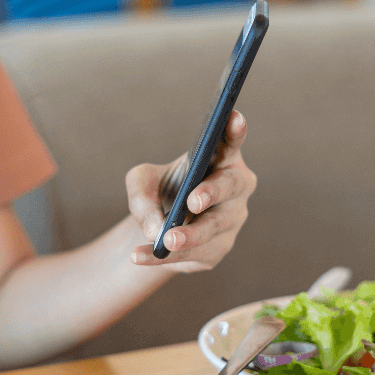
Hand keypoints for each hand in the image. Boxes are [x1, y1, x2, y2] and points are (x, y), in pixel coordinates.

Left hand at [124, 111, 255, 270]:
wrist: (161, 229)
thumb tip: (156, 227)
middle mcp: (235, 188)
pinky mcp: (218, 250)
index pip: (231, 142)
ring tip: (166, 240)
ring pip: (213, 228)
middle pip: (230, 187)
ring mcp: (231, 220)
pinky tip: (139, 256)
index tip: (233, 118)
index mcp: (221, 159)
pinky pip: (192, 254)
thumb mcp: (142, 182)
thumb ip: (142, 193)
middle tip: (193, 202)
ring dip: (189, 235)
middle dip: (212, 193)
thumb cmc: (161, 192)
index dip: (235, 131)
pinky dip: (163, 256)